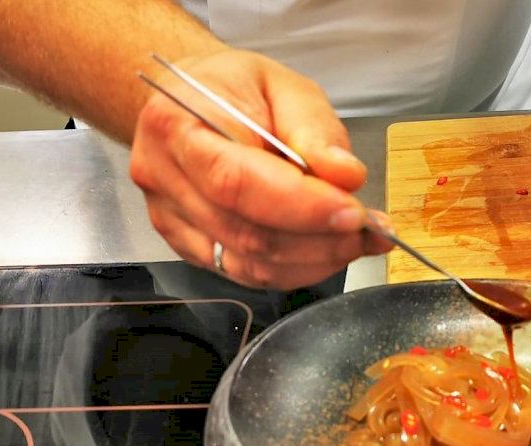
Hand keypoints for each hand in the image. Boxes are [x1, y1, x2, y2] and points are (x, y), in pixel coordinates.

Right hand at [129, 47, 389, 289]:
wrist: (189, 101)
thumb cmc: (233, 89)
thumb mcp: (283, 85)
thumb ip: (315, 130)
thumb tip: (344, 175)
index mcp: (178, 124)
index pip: (237, 181)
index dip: (300, 206)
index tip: (353, 212)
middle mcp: (164, 176)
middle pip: (245, 232)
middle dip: (318, 239)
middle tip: (366, 229)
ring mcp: (170, 218)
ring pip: (248, 262)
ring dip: (313, 260)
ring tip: (355, 240)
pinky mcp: (186, 246)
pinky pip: (245, 273)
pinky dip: (294, 269)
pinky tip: (325, 251)